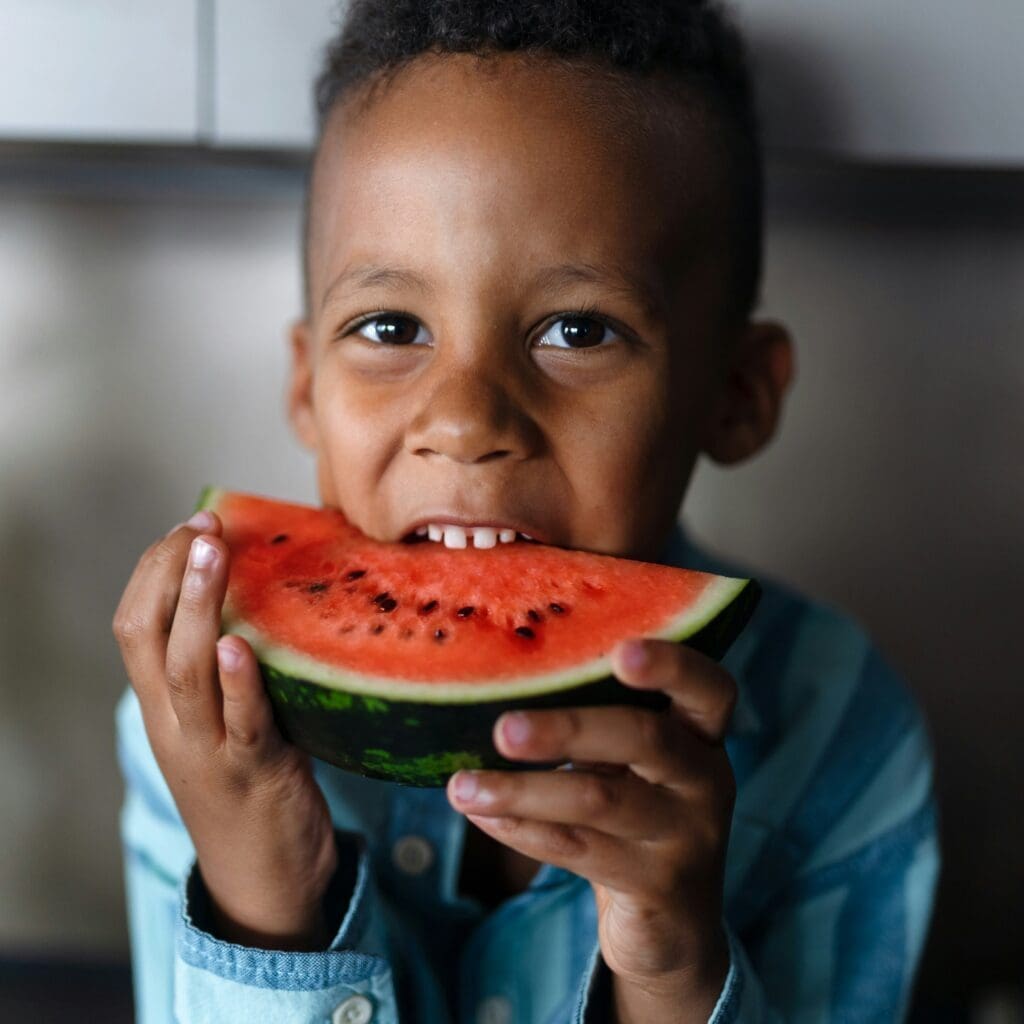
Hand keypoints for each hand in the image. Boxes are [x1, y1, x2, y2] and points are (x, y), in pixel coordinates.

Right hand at [112, 511, 338, 949]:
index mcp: (164, 707)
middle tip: (202, 522)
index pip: (134, 625)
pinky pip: (241, 723)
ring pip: (185, 671)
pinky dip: (237, 683)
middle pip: (147, 637)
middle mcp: (174, 724)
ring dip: (196, 607)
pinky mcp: (255, 773)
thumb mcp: (225, 723)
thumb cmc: (251, 787)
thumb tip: (265, 595)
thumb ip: (230, 670)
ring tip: (211, 553)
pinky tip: (238, 646)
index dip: (154, 570)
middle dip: (169, 573)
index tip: (189, 523)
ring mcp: (210, 750)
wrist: (263, 881)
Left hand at [446, 638, 736, 1022]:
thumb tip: (503, 678)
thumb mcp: (635, 760)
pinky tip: (481, 814)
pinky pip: (578, 850)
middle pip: (644, 738)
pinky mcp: (656, 885)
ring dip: (522, 791)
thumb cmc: (638, 807)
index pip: (711, 688)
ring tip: (463, 786)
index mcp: (703, 733)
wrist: (673, 916)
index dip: (671, 665)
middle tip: (503, 730)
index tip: (620, 651)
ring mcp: (686, 836)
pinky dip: (521, 829)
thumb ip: (599, 716)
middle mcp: (705, 780)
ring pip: (599, 801)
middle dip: (568, 729)